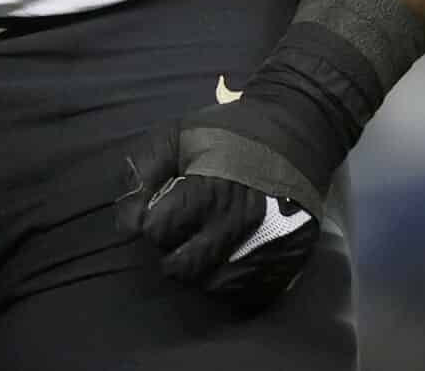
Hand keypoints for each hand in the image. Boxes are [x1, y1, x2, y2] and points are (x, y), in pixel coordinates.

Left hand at [115, 84, 336, 304]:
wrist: (297, 133)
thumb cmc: (230, 133)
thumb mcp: (177, 136)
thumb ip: (142, 173)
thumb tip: (127, 222)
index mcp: (209, 190)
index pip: (158, 231)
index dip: (154, 220)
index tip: (164, 208)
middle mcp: (238, 224)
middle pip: (181, 267)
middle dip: (171, 251)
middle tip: (182, 231)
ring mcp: (265, 248)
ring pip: (210, 285)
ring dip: (198, 269)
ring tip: (204, 243)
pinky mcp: (285, 263)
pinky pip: (243, 293)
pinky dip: (228, 280)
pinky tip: (227, 257)